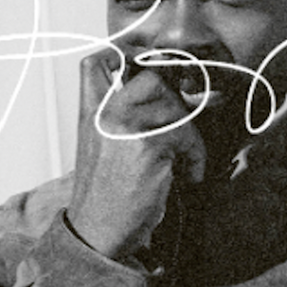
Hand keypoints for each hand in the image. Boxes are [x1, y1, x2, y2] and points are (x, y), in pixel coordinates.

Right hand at [67, 47, 205, 260]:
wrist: (98, 232)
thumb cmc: (106, 196)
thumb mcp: (103, 149)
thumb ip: (123, 119)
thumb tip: (167, 94)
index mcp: (90, 114)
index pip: (95, 63)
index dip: (124, 54)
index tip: (148, 65)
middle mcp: (104, 115)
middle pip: (151, 77)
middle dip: (175, 100)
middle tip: (181, 127)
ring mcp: (124, 127)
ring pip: (175, 107)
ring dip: (190, 136)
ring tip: (185, 162)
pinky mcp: (147, 146)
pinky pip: (186, 135)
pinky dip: (195, 157)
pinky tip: (188, 175)